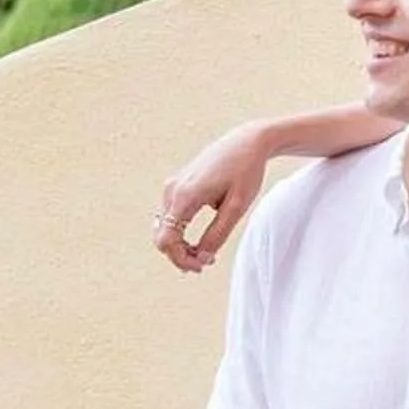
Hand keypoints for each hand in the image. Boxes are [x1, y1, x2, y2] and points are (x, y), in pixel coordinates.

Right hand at [155, 124, 274, 272]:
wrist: (246, 142)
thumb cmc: (245, 171)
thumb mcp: (236, 208)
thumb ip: (218, 235)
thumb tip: (202, 257)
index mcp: (185, 195)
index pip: (166, 239)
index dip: (180, 259)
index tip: (202, 266)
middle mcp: (172, 191)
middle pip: (162, 237)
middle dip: (181, 256)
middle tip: (207, 263)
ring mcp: (172, 187)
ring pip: (164, 230)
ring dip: (180, 247)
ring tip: (206, 254)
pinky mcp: (176, 187)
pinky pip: (170, 219)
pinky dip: (180, 235)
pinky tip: (198, 242)